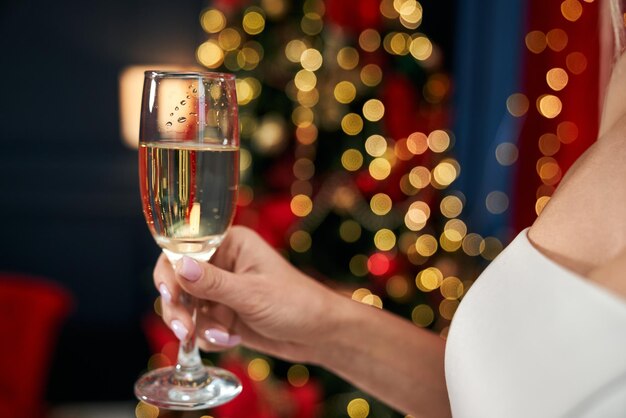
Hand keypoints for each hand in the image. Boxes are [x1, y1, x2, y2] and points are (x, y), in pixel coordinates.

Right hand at [153, 226, 346, 363]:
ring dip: (196, 326)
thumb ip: (213, 283)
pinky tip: (230, 341)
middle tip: (184, 330)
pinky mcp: (223, 314)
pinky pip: (199, 325)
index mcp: (229, 243)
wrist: (319, 334)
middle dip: (179, 308)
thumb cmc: (295, 303)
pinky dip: (208, 336)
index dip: (169, 272)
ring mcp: (221, 290)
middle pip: (178, 281)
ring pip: (185, 307)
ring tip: (222, 338)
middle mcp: (221, 263)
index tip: (169, 296)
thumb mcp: (252, 293)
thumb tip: (178, 266)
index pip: (183, 250)